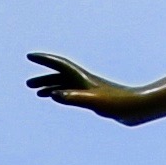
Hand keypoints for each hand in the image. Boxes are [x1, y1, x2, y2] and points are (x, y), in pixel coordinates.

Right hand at [26, 50, 146, 122]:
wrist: (137, 108)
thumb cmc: (118, 104)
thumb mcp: (94, 102)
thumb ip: (74, 98)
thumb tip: (55, 95)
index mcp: (83, 79)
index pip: (60, 66)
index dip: (44, 60)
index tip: (29, 56)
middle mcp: (85, 81)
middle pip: (60, 76)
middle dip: (43, 78)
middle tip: (28, 84)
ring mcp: (89, 89)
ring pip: (65, 85)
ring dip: (50, 87)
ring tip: (37, 93)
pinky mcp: (94, 98)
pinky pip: (72, 93)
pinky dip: (61, 94)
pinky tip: (58, 99)